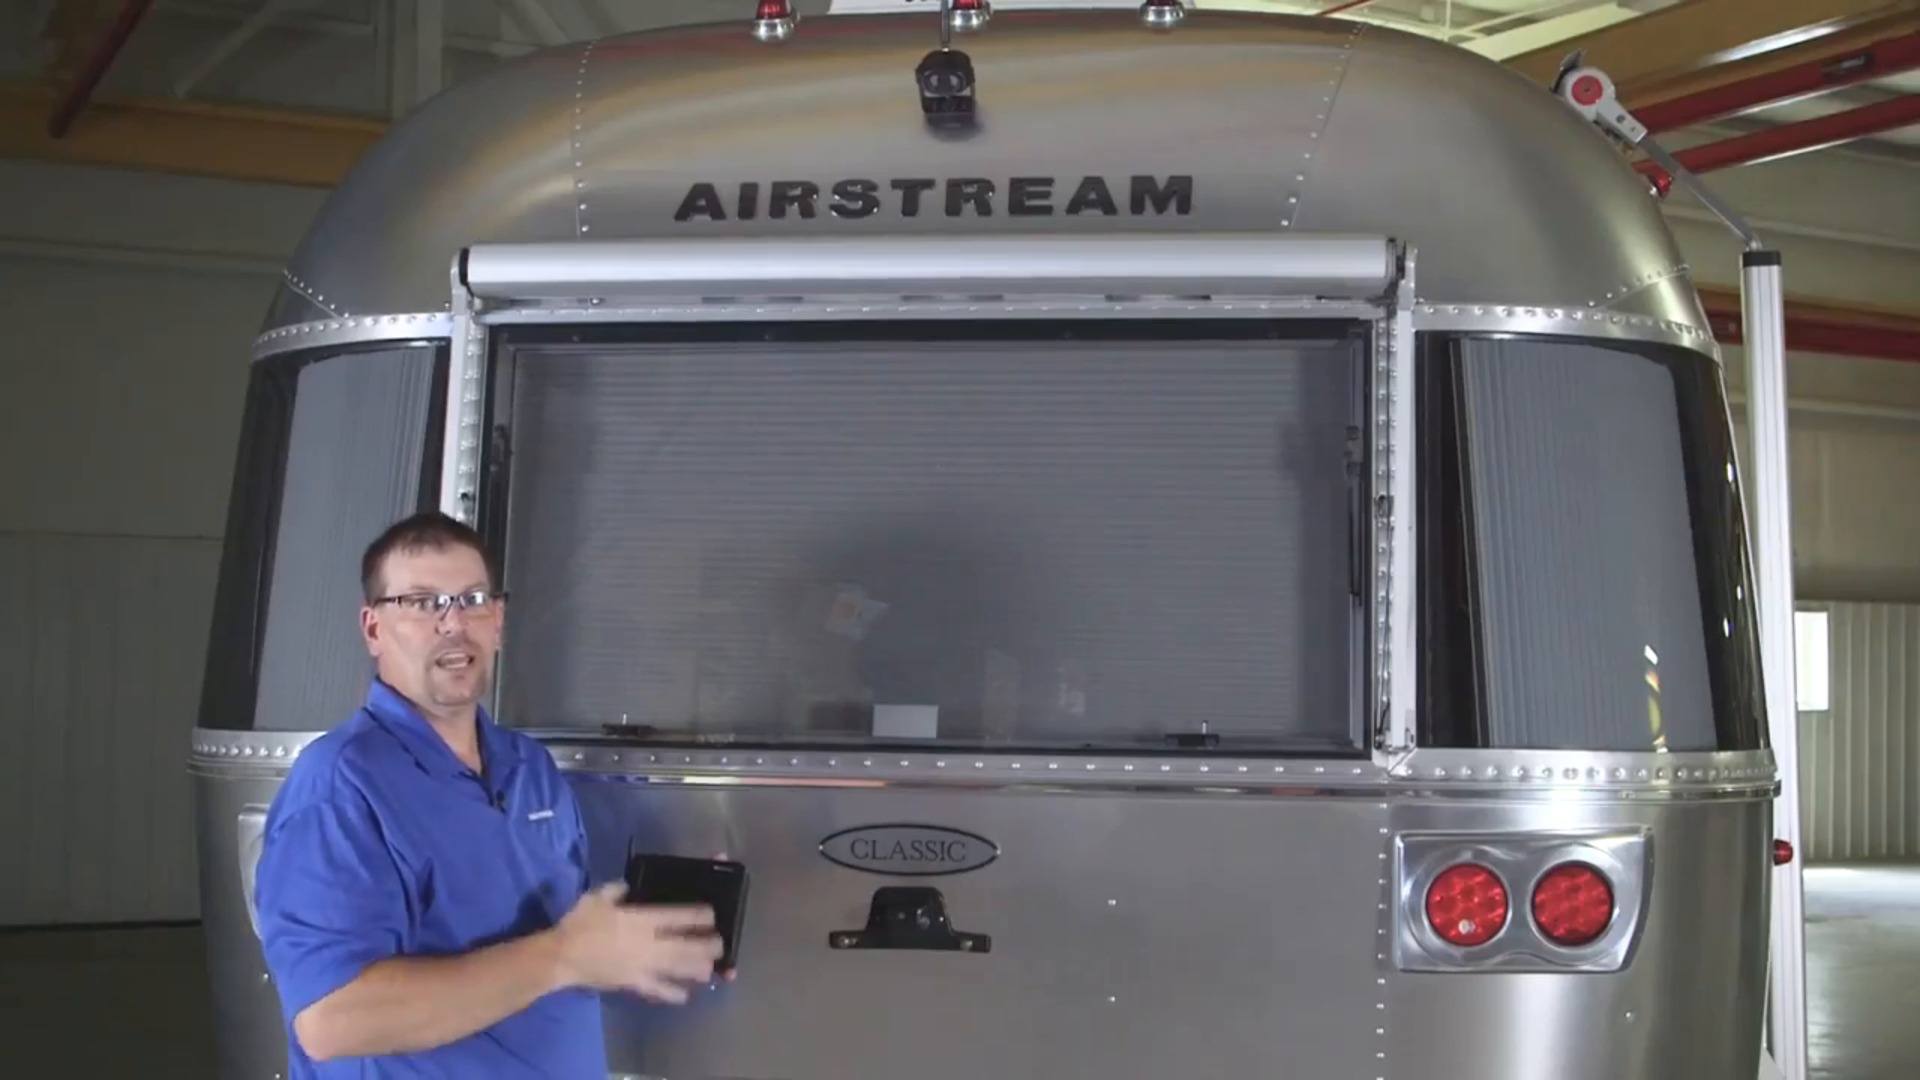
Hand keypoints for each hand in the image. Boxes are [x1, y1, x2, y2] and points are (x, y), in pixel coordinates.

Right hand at [553, 883, 720, 1003]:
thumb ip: (618, 889)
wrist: (561, 956)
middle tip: (720, 944)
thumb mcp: (599, 895)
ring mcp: (644, 966)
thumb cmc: (580, 922)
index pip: (680, 916)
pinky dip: (673, 994)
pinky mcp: (634, 984)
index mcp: (643, 919)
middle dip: (708, 946)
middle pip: (688, 945)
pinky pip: (658, 991)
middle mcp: (650, 943)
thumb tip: (629, 886)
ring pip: (679, 969)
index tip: (711, 915)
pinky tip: (685, 996)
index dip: (700, 916)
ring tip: (711, 970)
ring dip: (698, 969)